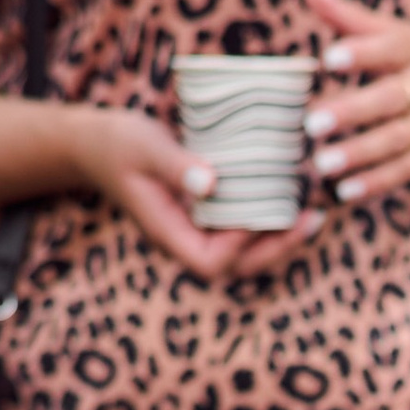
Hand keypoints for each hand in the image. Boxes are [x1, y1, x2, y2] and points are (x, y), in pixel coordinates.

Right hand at [68, 106, 319, 283]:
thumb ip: (175, 165)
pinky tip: (291, 201)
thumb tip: (211, 183)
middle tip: (312, 219)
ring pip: (244, 254)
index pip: (210, 262)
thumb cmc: (117, 142)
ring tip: (312, 214)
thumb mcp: (144, 146)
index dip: (240, 245)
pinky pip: (240, 231)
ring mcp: (194, 232)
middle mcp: (184, 240)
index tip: (260, 212)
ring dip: (279, 240)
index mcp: (166, 233)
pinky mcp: (204, 218)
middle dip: (277, 250)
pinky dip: (267, 222)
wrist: (97, 143)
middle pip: (237, 267)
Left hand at [304, 0, 409, 201]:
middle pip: (390, 99)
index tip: (328, 60)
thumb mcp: (392, 31)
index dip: (361, 54)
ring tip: (321, 162)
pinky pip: (405, 170)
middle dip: (352, 112)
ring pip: (397, 140)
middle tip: (311, 123)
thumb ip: (349, 15)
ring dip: (359, 153)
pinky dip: (375, 182)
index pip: (390, 49)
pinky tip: (344, 190)